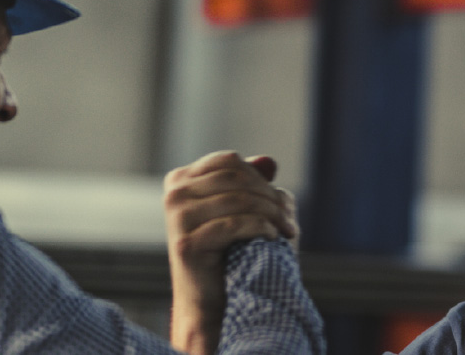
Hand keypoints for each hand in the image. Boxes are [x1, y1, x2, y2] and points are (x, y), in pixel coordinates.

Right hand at [164, 150, 297, 353]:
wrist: (212, 301)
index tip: (280, 200)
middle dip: (270, 197)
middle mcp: (174, 195)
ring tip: (287, 230)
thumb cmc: (230, 253)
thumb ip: (252, 183)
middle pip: (235, 179)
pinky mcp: (186, 244)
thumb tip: (269, 162)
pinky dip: (260, 228)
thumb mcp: (241, 211)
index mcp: (181, 180)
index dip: (259, 178)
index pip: (229, 162)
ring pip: (237, 200)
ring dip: (271, 213)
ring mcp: (177, 218)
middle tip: (290, 219)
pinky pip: (233, 225)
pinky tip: (273, 237)